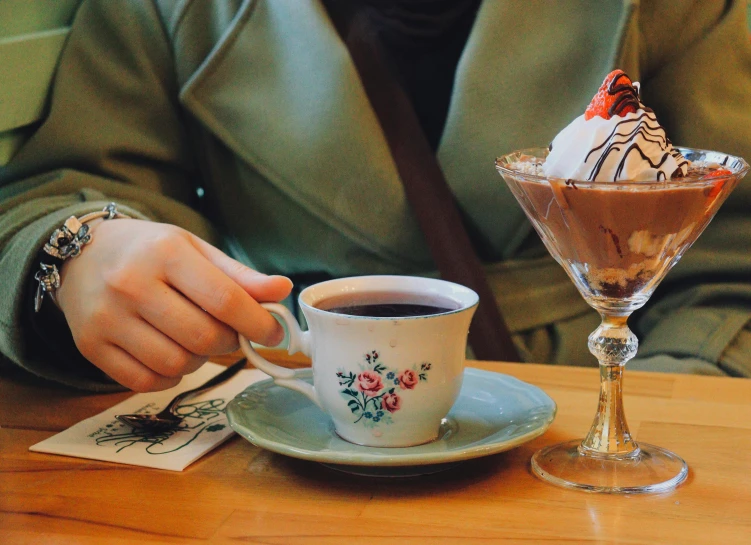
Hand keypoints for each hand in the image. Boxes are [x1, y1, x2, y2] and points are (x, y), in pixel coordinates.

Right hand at [56, 219, 291, 391]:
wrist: (81, 254)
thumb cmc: (149, 252)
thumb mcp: (195, 250)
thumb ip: (239, 275)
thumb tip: (283, 290)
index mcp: (166, 253)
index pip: (225, 299)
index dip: (258, 323)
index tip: (274, 334)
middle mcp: (132, 284)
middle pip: (203, 337)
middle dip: (230, 342)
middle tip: (231, 334)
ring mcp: (107, 318)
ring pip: (176, 363)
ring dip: (200, 361)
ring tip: (197, 341)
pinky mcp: (91, 346)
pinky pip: (144, 381)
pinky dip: (169, 375)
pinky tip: (171, 354)